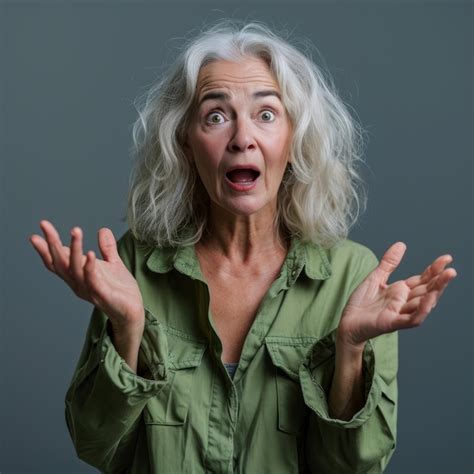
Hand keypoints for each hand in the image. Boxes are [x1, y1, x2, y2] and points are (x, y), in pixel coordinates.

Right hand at [29, 220, 144, 331]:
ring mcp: (89, 290)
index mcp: (77, 276)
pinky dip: (89, 267)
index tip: (36, 232)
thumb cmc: (120, 290)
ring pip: (75, 269)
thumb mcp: (113, 264)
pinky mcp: (103, 296)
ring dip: (74, 249)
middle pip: (60, 263)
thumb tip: (102, 229)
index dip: (46, 248)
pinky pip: (92, 280)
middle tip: (45, 225)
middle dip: (52, 243)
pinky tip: (90, 253)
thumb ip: (107, 248)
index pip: (57, 261)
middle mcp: (78, 284)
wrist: (132, 311)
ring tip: (75, 230)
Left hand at [337, 242, 456, 347]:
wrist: (347, 322)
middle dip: (440, 281)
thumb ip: (389, 263)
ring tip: (445, 280)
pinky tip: (427, 301)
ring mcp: (399, 313)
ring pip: (423, 304)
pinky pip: (411, 319)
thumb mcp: (376, 278)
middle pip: (426, 291)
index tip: (446, 258)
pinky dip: (420, 311)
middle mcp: (404, 302)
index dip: (434, 270)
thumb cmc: (361, 303)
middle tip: (451, 270)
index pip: (423, 279)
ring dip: (435, 293)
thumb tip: (401, 244)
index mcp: (401, 291)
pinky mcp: (392, 323)